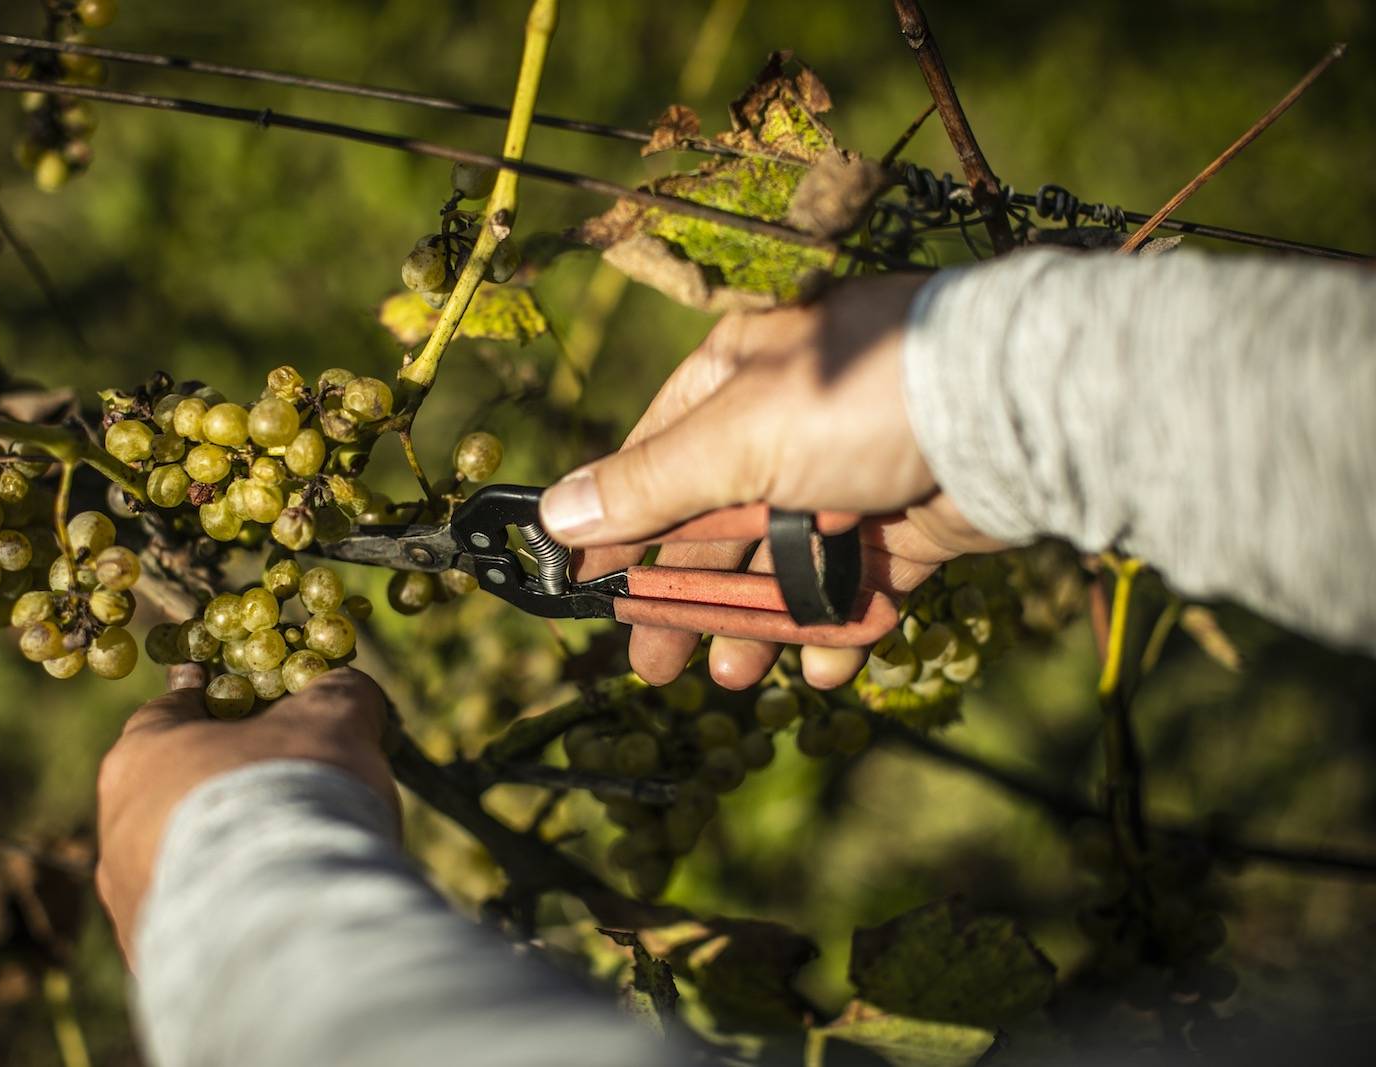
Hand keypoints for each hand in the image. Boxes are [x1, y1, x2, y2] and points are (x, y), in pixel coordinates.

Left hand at [95, 668, 397, 961]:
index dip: (218, 704)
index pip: (170, 712)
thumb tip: (348, 689)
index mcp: (140, 758)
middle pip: (174, 792)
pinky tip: (280, 913)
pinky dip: (232, 914)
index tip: (252, 706)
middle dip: (227, 787)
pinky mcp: (152, 962)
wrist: (280, 917)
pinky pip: (196, 925)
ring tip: (291, 863)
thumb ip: (337, 694)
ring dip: (228, 858)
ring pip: (182, 865)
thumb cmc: (294, 793)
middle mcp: (116, 831)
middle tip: (287, 790)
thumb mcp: (331, 720)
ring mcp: (130, 903)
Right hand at [539, 273, 1006, 689]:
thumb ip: (646, 486)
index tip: (587, 593)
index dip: (618, 531)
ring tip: (737, 680)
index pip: (654, 464)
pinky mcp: (905, 525)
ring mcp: (847, 479)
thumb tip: (554, 516)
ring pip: (782, 566)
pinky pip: (854, 588)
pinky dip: (835, 632)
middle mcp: (786, 428)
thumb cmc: (860, 405)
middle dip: (685, 600)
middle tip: (657, 669)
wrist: (1015, 415)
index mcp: (734, 383)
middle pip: (714, 527)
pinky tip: (820, 675)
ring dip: (756, 626)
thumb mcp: (735, 443)